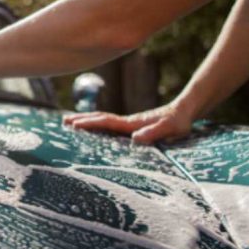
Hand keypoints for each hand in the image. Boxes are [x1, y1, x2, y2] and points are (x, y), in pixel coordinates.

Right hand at [63, 102, 194, 143]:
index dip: (90, 123)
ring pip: (103, 120)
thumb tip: (136, 138)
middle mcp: (126, 122)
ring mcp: (128, 123)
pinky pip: (109, 124)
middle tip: (63, 121)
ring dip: (86, 120)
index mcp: (131, 123)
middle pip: (99, 118)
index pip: (106, 122)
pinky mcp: (131, 126)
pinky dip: (97, 123)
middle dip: (81, 119)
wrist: (185, 110)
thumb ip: (155, 132)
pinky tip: (94, 128)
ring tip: (70, 122)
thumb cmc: (180, 121)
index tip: (74, 124)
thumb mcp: (171, 128)